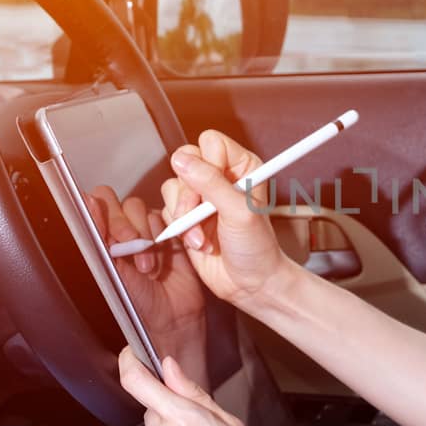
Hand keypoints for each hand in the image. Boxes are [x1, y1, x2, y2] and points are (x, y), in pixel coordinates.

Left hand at [86, 184, 206, 380]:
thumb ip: (100, 238)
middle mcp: (125, 227)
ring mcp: (150, 229)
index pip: (98, 203)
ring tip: (149, 269)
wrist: (170, 318)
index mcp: (103, 235)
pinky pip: (169, 221)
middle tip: (132, 248)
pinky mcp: (171, 232)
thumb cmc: (136, 302)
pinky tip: (165, 262)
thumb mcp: (112, 272)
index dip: (105, 212)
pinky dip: (167, 239)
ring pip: (147, 213)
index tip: (112, 233)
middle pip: (125, 204)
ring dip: (148, 240)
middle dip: (129, 226)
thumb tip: (87, 202)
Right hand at [163, 130, 292, 307]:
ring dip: (186, 217)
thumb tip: (182, 160)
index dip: (207, 164)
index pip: (211, 142)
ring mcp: (203, 196)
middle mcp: (221, 177)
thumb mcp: (239, 212)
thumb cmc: (257, 248)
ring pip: (173, 186)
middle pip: (185, 161)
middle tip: (202, 214)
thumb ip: (211, 183)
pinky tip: (201, 243)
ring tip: (204, 236)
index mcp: (242, 167)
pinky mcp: (189, 215)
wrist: (250, 283)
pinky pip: (168, 209)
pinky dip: (181, 229)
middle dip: (189, 194)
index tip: (216, 191)